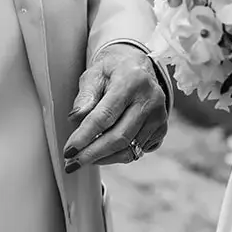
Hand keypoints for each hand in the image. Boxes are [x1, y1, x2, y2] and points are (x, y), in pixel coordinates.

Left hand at [62, 45, 168, 172]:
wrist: (138, 67)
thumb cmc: (112, 71)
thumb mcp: (94, 74)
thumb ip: (85, 96)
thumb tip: (75, 118)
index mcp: (131, 81)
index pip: (105, 116)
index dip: (85, 136)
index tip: (68, 150)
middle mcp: (150, 99)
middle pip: (119, 137)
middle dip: (92, 154)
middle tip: (72, 163)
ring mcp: (159, 116)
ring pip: (129, 149)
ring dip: (103, 158)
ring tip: (84, 158)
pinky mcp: (162, 129)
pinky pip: (137, 152)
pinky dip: (117, 155)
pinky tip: (103, 151)